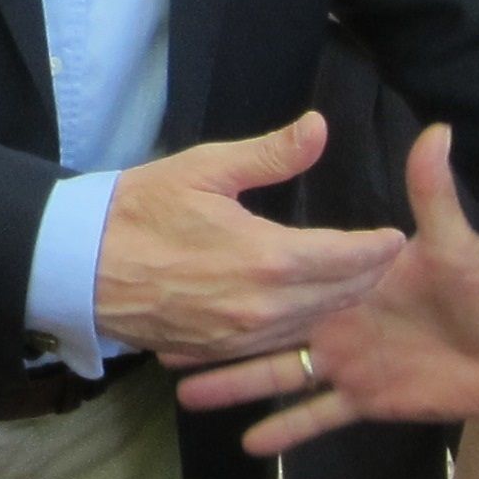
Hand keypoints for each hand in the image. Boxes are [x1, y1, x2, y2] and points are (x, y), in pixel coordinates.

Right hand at [94, 113, 394, 359]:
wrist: (81, 266)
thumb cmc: (140, 209)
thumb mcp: (204, 169)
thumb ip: (270, 154)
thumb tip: (319, 128)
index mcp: (267, 258)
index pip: (346, 258)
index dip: (377, 248)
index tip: (396, 237)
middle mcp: (264, 307)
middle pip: (339, 296)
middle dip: (368, 277)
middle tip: (385, 259)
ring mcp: (242, 336)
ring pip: (313, 323)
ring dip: (339, 302)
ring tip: (357, 281)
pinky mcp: (220, 350)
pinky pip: (278, 343)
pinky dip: (302, 323)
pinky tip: (309, 308)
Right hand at [176, 127, 478, 445]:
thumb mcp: (455, 239)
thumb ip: (431, 190)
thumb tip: (438, 129)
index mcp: (349, 280)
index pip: (291, 267)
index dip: (244, 261)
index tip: (193, 252)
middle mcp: (335, 319)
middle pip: (265, 324)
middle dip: (215, 331)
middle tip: (163, 332)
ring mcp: (346, 362)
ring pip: (276, 372)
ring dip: (232, 384)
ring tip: (183, 394)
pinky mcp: (365, 398)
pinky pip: (316, 415)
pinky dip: (284, 428)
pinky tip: (247, 445)